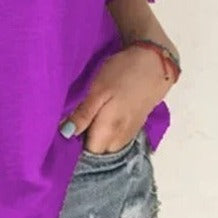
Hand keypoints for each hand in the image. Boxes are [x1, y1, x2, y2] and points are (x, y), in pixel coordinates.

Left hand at [59, 45, 174, 153]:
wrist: (155, 64)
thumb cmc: (123, 74)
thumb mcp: (98, 90)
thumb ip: (83, 115)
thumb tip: (64, 134)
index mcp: (108, 132)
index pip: (86, 153)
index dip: (72, 147)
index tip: (62, 134)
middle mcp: (119, 139)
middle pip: (96, 152)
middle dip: (83, 143)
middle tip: (72, 124)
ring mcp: (129, 134)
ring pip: (106, 147)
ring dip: (95, 138)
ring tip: (86, 120)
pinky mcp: (134, 127)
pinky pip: (115, 139)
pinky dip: (106, 134)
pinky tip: (100, 118)